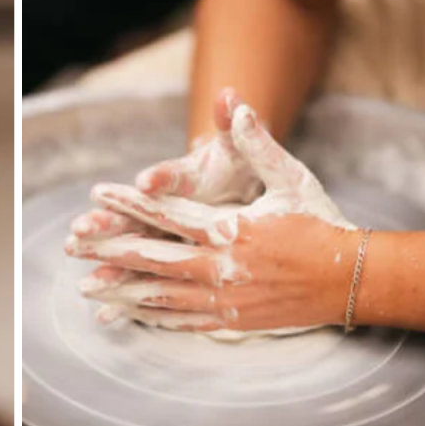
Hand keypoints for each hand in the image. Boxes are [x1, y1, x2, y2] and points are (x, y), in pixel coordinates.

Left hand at [68, 99, 357, 331]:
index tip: (97, 193)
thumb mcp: (289, 176)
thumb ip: (257, 143)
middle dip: (108, 249)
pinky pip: (182, 320)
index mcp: (229, 228)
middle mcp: (220, 266)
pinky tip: (127, 315)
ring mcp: (224, 299)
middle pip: (151, 257)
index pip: (166, 213)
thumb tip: (236, 104)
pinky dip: (150, 317)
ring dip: (119, 290)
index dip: (129, 202)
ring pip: (160, 295)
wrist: (351, 278)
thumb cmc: (319, 222)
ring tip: (85, 287)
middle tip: (73, 243)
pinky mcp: (231, 320)